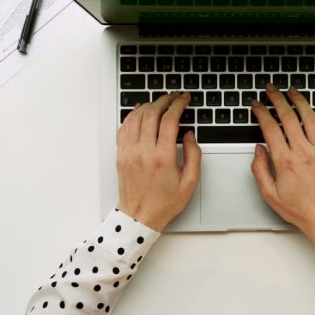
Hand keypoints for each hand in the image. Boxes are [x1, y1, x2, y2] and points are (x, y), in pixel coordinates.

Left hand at [115, 92, 200, 231]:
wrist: (139, 217)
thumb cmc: (164, 203)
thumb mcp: (190, 183)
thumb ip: (194, 155)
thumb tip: (189, 135)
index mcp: (162, 158)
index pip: (169, 120)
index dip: (178, 105)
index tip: (184, 99)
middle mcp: (143, 152)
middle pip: (151, 113)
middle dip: (164, 100)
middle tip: (174, 97)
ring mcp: (129, 152)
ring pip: (136, 117)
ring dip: (149, 105)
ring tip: (159, 102)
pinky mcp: (121, 155)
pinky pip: (124, 128)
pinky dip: (132, 115)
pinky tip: (140, 111)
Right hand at [251, 84, 314, 246]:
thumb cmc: (299, 209)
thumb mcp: (269, 194)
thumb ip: (260, 169)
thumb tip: (258, 149)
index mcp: (285, 162)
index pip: (270, 128)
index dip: (261, 113)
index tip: (256, 105)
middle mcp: (303, 152)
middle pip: (288, 117)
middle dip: (277, 99)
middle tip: (270, 89)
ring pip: (309, 117)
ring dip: (299, 100)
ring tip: (291, 90)